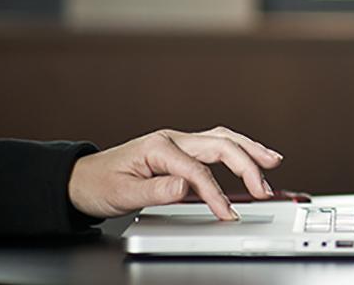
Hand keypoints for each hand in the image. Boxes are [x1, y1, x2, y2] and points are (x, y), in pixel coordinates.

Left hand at [68, 127, 283, 219]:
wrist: (80, 181)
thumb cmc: (99, 185)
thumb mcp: (122, 193)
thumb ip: (156, 190)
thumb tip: (187, 186)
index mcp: (159, 146)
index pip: (198, 170)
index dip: (216, 193)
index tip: (227, 214)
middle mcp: (172, 139)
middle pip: (220, 145)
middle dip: (247, 164)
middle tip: (264, 188)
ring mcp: (179, 143)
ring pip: (223, 139)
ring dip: (250, 150)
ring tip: (273, 161)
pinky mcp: (182, 151)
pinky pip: (217, 146)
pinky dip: (239, 151)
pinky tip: (252, 158)